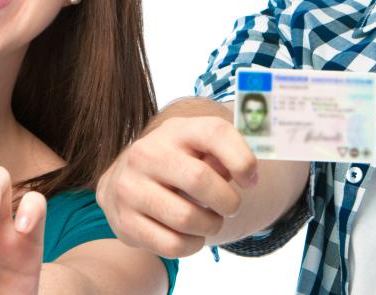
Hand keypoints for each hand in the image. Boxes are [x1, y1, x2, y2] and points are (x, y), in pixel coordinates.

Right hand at [96, 116, 257, 257]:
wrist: (125, 181)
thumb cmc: (178, 165)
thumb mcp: (200, 149)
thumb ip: (225, 156)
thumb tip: (247, 175)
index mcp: (175, 130)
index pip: (215, 133)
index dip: (242, 159)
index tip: (250, 181)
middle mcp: (146, 154)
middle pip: (199, 179)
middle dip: (227, 201)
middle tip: (230, 207)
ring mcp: (130, 188)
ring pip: (186, 218)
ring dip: (210, 226)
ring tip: (210, 222)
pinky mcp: (125, 221)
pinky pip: (172, 245)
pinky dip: (191, 246)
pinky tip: (191, 236)